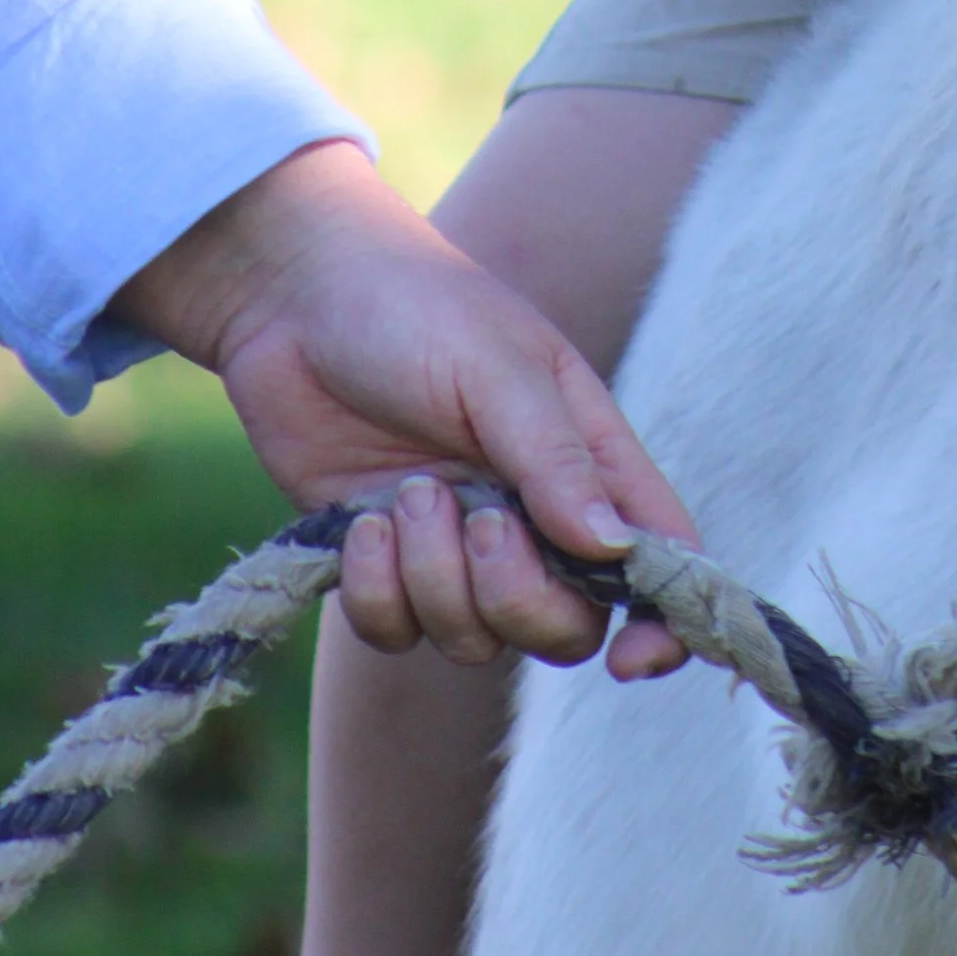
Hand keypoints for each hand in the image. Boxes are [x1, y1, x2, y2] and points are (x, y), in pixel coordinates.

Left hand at [114, 141, 697, 670]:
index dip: (665, 622)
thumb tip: (615, 550)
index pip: (658, 557)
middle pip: (564, 626)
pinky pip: (394, 632)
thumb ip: (555, 461)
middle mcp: (531, 515)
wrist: (292, 296)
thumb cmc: (415, 305)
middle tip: (478, 526)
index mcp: (587, 459)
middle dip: (519, 597)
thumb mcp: (496, 369)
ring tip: (404, 496)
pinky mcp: (381, 563)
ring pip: (474, 638)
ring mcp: (454, 545)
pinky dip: (375, 590)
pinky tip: (358, 522)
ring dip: (433, 578)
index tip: (635, 659)